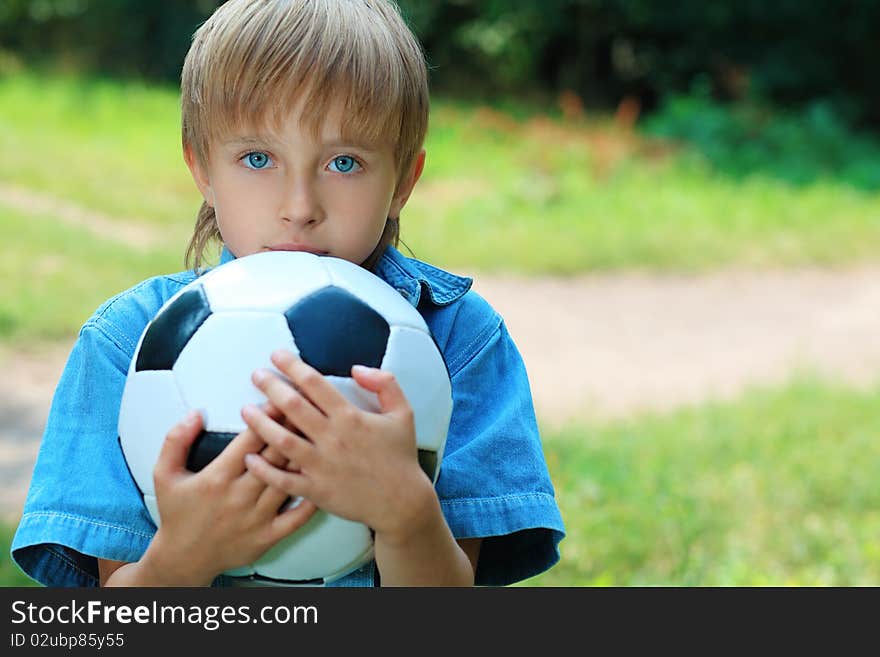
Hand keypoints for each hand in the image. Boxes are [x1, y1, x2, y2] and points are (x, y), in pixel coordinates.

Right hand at [145, 404, 316, 584]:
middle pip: (275, 455)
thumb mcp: (164, 474)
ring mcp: (257, 517)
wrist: (183, 559)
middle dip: (292, 428)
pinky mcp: (269, 536)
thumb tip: (197, 413)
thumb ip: (176, 440)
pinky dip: (312, 496)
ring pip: (289, 480)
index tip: (280, 398)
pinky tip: (321, 478)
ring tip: (319, 436)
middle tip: (307, 408)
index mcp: (218, 477)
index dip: (268, 415)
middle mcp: (241, 496)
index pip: (251, 439)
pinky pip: (298, 515)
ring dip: (305, 456)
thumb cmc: (177, 514)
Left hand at [241, 349, 432, 539]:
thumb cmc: (400, 456)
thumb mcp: (403, 412)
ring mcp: (321, 466)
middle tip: (256, 375)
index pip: (315, 384)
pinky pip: (282, 479)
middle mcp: (332, 438)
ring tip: (246, 410)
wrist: (401, 502)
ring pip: (281, 440)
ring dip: (260, 423)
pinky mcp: (315, 490)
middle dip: (270, 386)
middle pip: (292, 406)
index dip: (292, 366)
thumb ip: (385, 383)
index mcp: (350, 417)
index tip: (277, 356)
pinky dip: (263, 468)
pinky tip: (250, 457)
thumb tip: (357, 368)